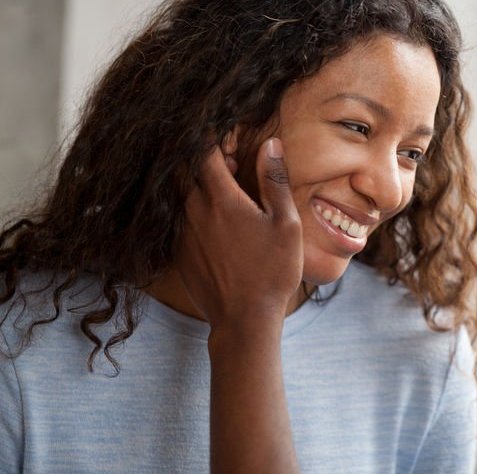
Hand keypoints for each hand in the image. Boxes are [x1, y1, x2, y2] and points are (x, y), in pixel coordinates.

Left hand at [175, 137, 302, 336]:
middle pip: (184, 169)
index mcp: (221, 200)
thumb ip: (275, 181)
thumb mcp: (286, 224)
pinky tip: (215, 224)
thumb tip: (270, 145)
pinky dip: (191, 210)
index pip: (204, 151)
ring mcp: (181, 233)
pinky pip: (177, 219)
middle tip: (229, 164)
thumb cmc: (272, 272)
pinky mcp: (178, 252)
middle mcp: (194, 212)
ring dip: (196, 184)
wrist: (244, 320)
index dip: (215, 138)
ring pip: (178, 193)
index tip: (231, 137)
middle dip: (201, 158)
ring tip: (225, 194)